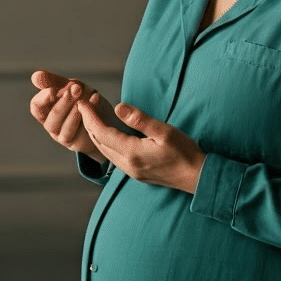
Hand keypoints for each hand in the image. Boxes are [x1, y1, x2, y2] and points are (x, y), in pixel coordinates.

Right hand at [28, 69, 118, 164]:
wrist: (104, 114)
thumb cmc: (82, 97)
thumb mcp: (69, 85)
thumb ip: (52, 81)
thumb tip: (35, 76)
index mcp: (46, 109)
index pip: (36, 106)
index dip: (43, 98)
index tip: (54, 89)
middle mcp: (51, 124)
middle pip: (51, 117)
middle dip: (64, 101)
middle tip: (77, 88)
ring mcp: (60, 135)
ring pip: (60, 127)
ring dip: (73, 112)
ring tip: (84, 98)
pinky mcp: (73, 143)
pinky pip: (74, 133)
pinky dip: (83, 118)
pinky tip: (94, 103)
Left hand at [75, 99, 206, 193]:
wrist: (197, 177)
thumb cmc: (185, 152)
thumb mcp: (164, 131)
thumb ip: (140, 119)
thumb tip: (118, 107)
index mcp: (132, 153)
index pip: (101, 132)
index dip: (90, 117)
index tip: (82, 103)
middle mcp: (127, 164)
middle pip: (98, 142)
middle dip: (88, 123)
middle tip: (83, 106)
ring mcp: (131, 171)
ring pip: (104, 151)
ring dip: (95, 133)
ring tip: (92, 117)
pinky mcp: (136, 173)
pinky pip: (112, 156)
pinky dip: (105, 142)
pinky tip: (108, 133)